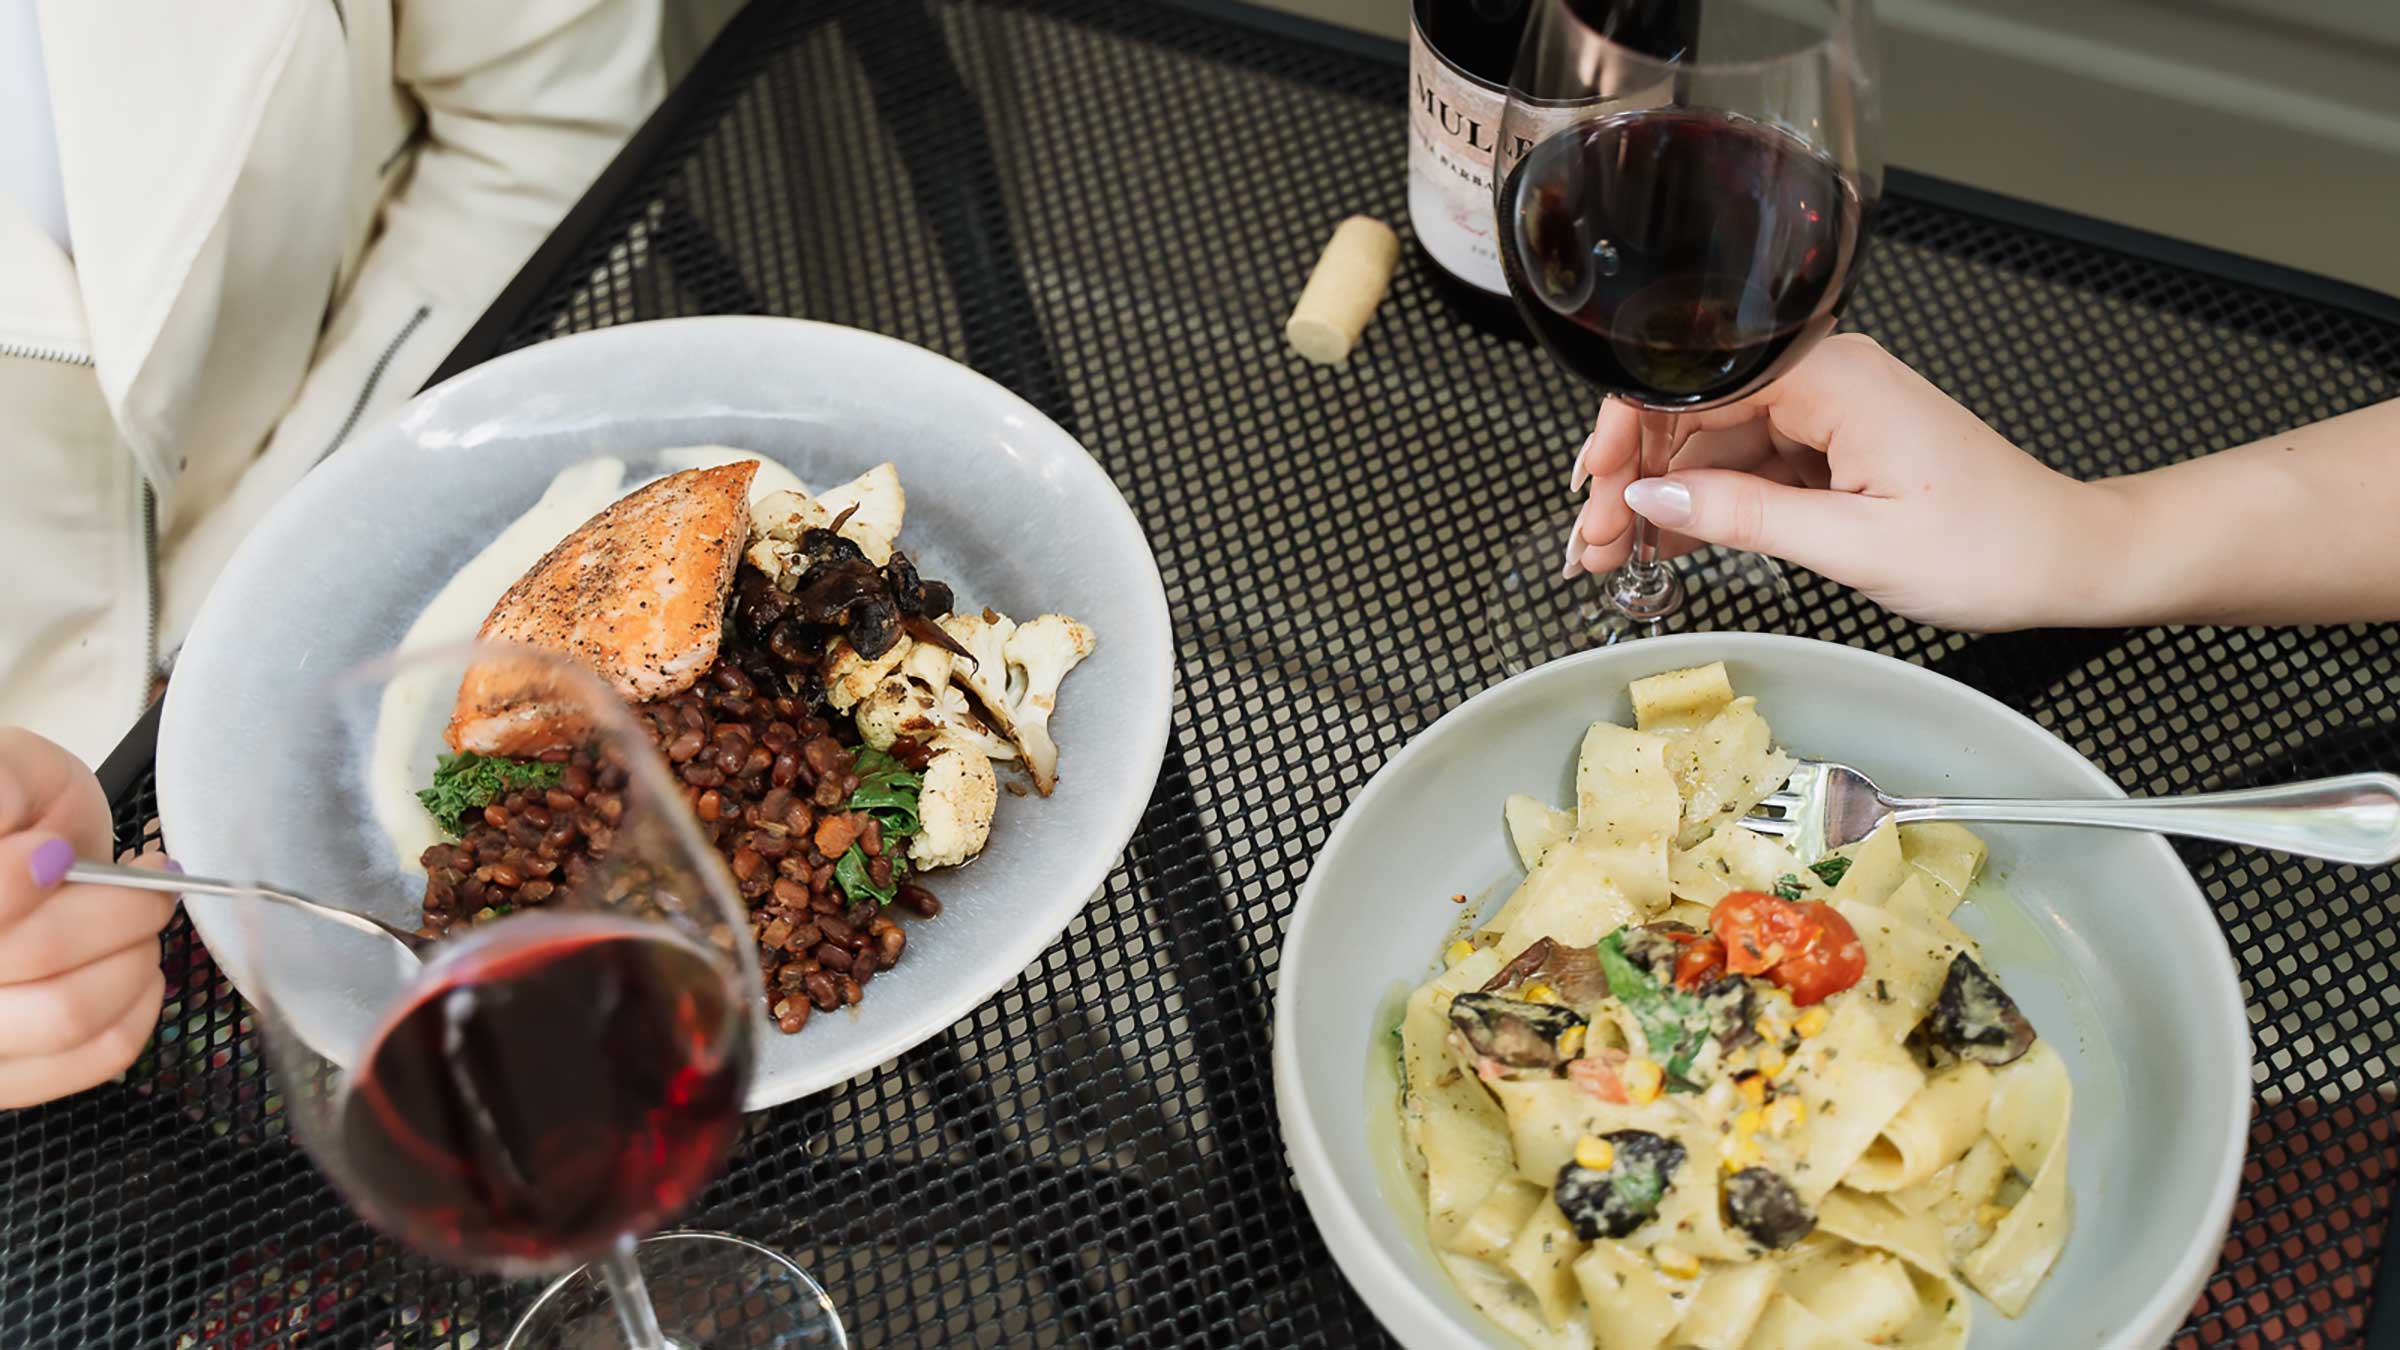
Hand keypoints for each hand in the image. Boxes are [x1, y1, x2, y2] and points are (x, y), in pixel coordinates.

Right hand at [0, 729, 175, 1107]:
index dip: (17, 880)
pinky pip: (93, 1057)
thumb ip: (3, 783)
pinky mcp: (8, 1081)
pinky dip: (138, 1007)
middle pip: (33, 956)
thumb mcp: (9, 771)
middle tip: (143, 878)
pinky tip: (135, 968)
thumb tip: (2, 812)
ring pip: (66, 1013)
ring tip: (140, 918)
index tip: (55, 848)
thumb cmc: (16, 814)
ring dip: (131, 955)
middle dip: (114, 907)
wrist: (28, 851)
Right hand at [1563, 334, 2120, 631]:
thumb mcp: (1855, 544)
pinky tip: (1669, 543)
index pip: (1694, 385)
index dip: (1628, 436)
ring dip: (1662, 499)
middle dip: (1634, 476)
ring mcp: (1829, 411)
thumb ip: (1745, 516)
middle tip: (1593, 543)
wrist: (2067, 559)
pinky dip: (1708, 507)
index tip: (1594, 490)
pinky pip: (1749, 466)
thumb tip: (1654, 498)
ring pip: (1713, 445)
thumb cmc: (1991, 546)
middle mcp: (1825, 377)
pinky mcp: (1834, 445)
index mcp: (1832, 377)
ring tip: (1616, 556)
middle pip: (1694, 413)